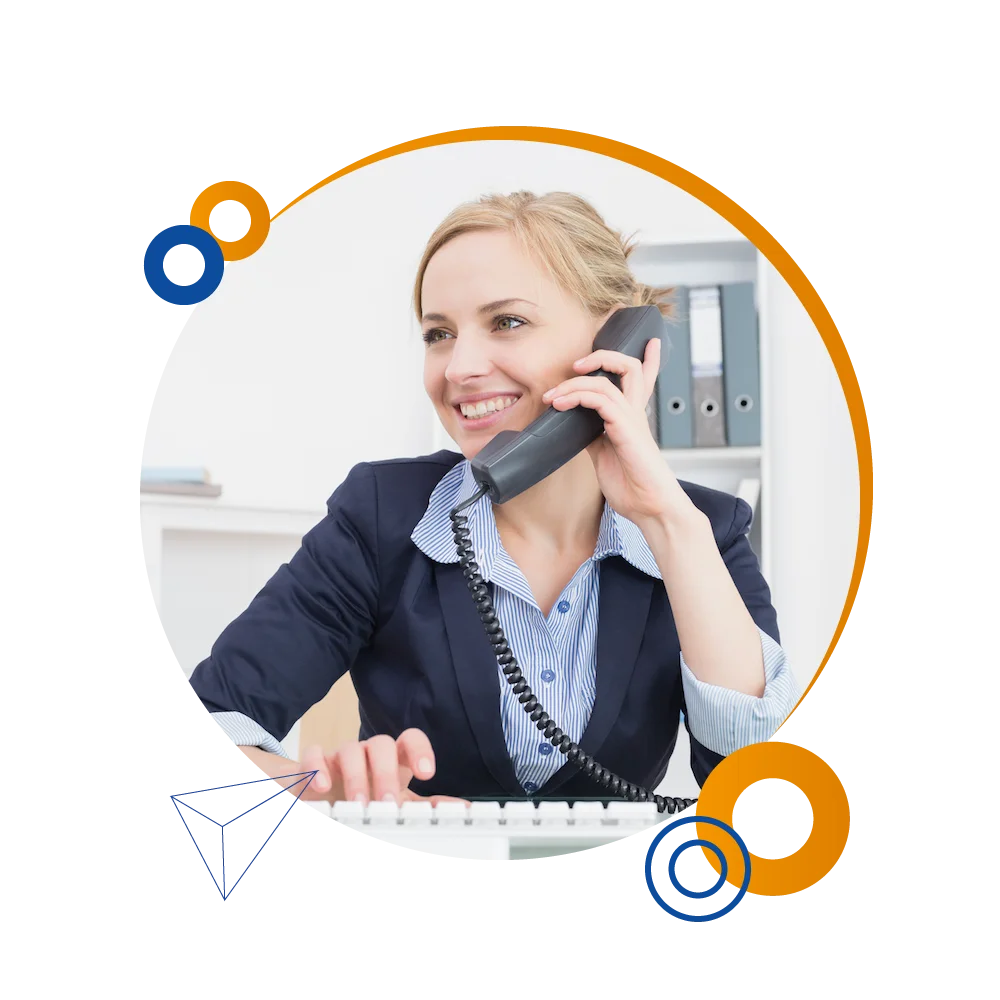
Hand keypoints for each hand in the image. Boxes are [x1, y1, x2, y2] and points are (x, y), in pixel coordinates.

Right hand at [298, 729, 468, 805]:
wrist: (327, 800)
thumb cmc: (370, 797)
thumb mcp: (400, 804)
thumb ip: (428, 806)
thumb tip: (465, 810)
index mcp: (394, 759)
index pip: (410, 739)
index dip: (420, 750)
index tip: (428, 774)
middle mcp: (369, 752)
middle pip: (381, 744)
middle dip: (386, 773)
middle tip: (387, 802)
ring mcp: (341, 755)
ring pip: (350, 749)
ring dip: (355, 777)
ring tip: (357, 805)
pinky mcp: (316, 763)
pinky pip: (315, 754)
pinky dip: (319, 768)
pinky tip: (324, 787)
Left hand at [541, 339, 693, 525]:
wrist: (651, 507)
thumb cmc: (633, 486)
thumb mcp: (603, 455)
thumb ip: (591, 435)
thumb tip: (571, 423)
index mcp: (633, 419)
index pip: (643, 380)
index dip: (647, 358)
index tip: (648, 343)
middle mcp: (635, 414)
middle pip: (630, 367)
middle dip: (602, 356)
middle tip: (576, 365)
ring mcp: (632, 420)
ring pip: (608, 380)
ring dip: (574, 383)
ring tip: (553, 395)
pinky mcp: (626, 429)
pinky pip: (601, 400)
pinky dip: (577, 396)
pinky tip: (561, 405)